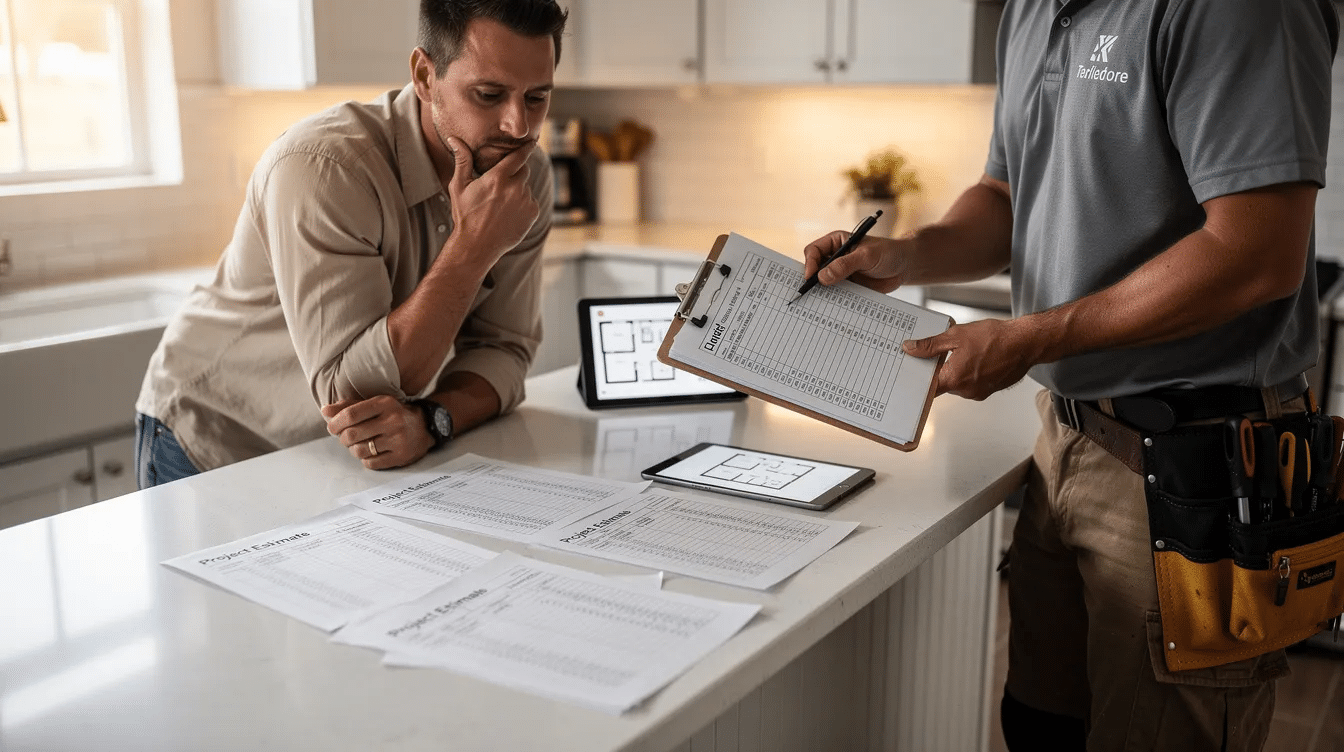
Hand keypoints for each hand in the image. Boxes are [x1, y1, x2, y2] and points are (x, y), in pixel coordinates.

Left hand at [322, 395, 433, 469]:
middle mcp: (393, 421)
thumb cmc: (393, 415)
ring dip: (353, 450)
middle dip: (343, 438)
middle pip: (352, 435)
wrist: (425, 427)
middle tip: (346, 437)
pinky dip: (366, 460)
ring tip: (359, 445)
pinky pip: (371, 463)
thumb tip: (325, 411)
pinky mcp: (401, 456)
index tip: (332, 427)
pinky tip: (371, 452)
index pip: (350, 414)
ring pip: (360, 451)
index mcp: (384, 404)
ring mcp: (398, 440)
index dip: (335, 423)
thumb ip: (349, 407)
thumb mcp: (374, 405)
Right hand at [443, 135, 539, 264]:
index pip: (518, 156)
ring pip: (526, 187)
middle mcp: (515, 188)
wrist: (476, 245)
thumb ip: (462, 161)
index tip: (531, 142)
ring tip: (500, 204)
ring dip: (518, 190)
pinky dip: (523, 204)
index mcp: (497, 179)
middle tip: (500, 185)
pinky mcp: (533, 213)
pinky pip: (531, 201)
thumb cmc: (465, 214)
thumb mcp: (459, 187)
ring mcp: (526, 202)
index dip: (525, 148)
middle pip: (523, 170)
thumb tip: (453, 139)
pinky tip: (508, 213)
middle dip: (515, 173)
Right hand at [802, 232, 909, 293]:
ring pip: (823, 284)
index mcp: (836, 242)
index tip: (811, 277)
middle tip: (810, 293)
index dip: (809, 263)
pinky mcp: (847, 286)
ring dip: (822, 292)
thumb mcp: (867, 256)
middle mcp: (835, 257)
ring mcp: (840, 273)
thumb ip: (845, 265)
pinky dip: (833, 300)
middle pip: (814, 268)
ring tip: (820, 302)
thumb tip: (822, 277)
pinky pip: (835, 294)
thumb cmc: (888, 253)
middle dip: (811, 280)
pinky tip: (833, 306)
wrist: (904, 267)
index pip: (814, 251)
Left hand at [902, 319, 1040, 400]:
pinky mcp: (989, 390)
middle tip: (941, 352)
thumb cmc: (995, 338)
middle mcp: (965, 391)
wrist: (1025, 343)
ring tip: (965, 352)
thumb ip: (930, 345)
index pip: (927, 387)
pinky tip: (976, 357)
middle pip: (943, 384)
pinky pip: (972, 384)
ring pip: (958, 384)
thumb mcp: (955, 336)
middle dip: (940, 370)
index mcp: (954, 379)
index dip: (919, 379)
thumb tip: (911, 348)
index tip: (914, 372)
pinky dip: (970, 373)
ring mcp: (979, 393)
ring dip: (956, 370)